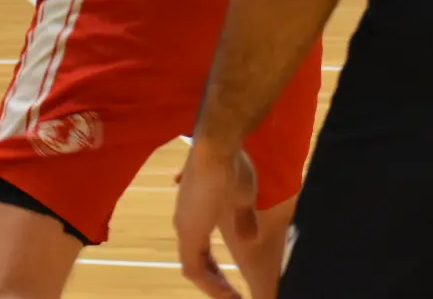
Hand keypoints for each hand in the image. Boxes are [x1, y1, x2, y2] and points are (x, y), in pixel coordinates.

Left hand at [174, 145, 258, 296]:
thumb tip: (249, 236)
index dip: (215, 271)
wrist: (219, 147)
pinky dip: (209, 283)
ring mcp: (184, 226)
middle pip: (195, 264)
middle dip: (215, 283)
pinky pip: (193, 269)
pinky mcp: (188, 230)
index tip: (230, 286)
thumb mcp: (241, 198)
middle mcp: (184, 222)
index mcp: (194, 215)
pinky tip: (228, 294)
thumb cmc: (231, 166)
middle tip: (232, 297)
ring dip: (213, 287)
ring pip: (192, 269)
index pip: (200, 254)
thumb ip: (242, 220)